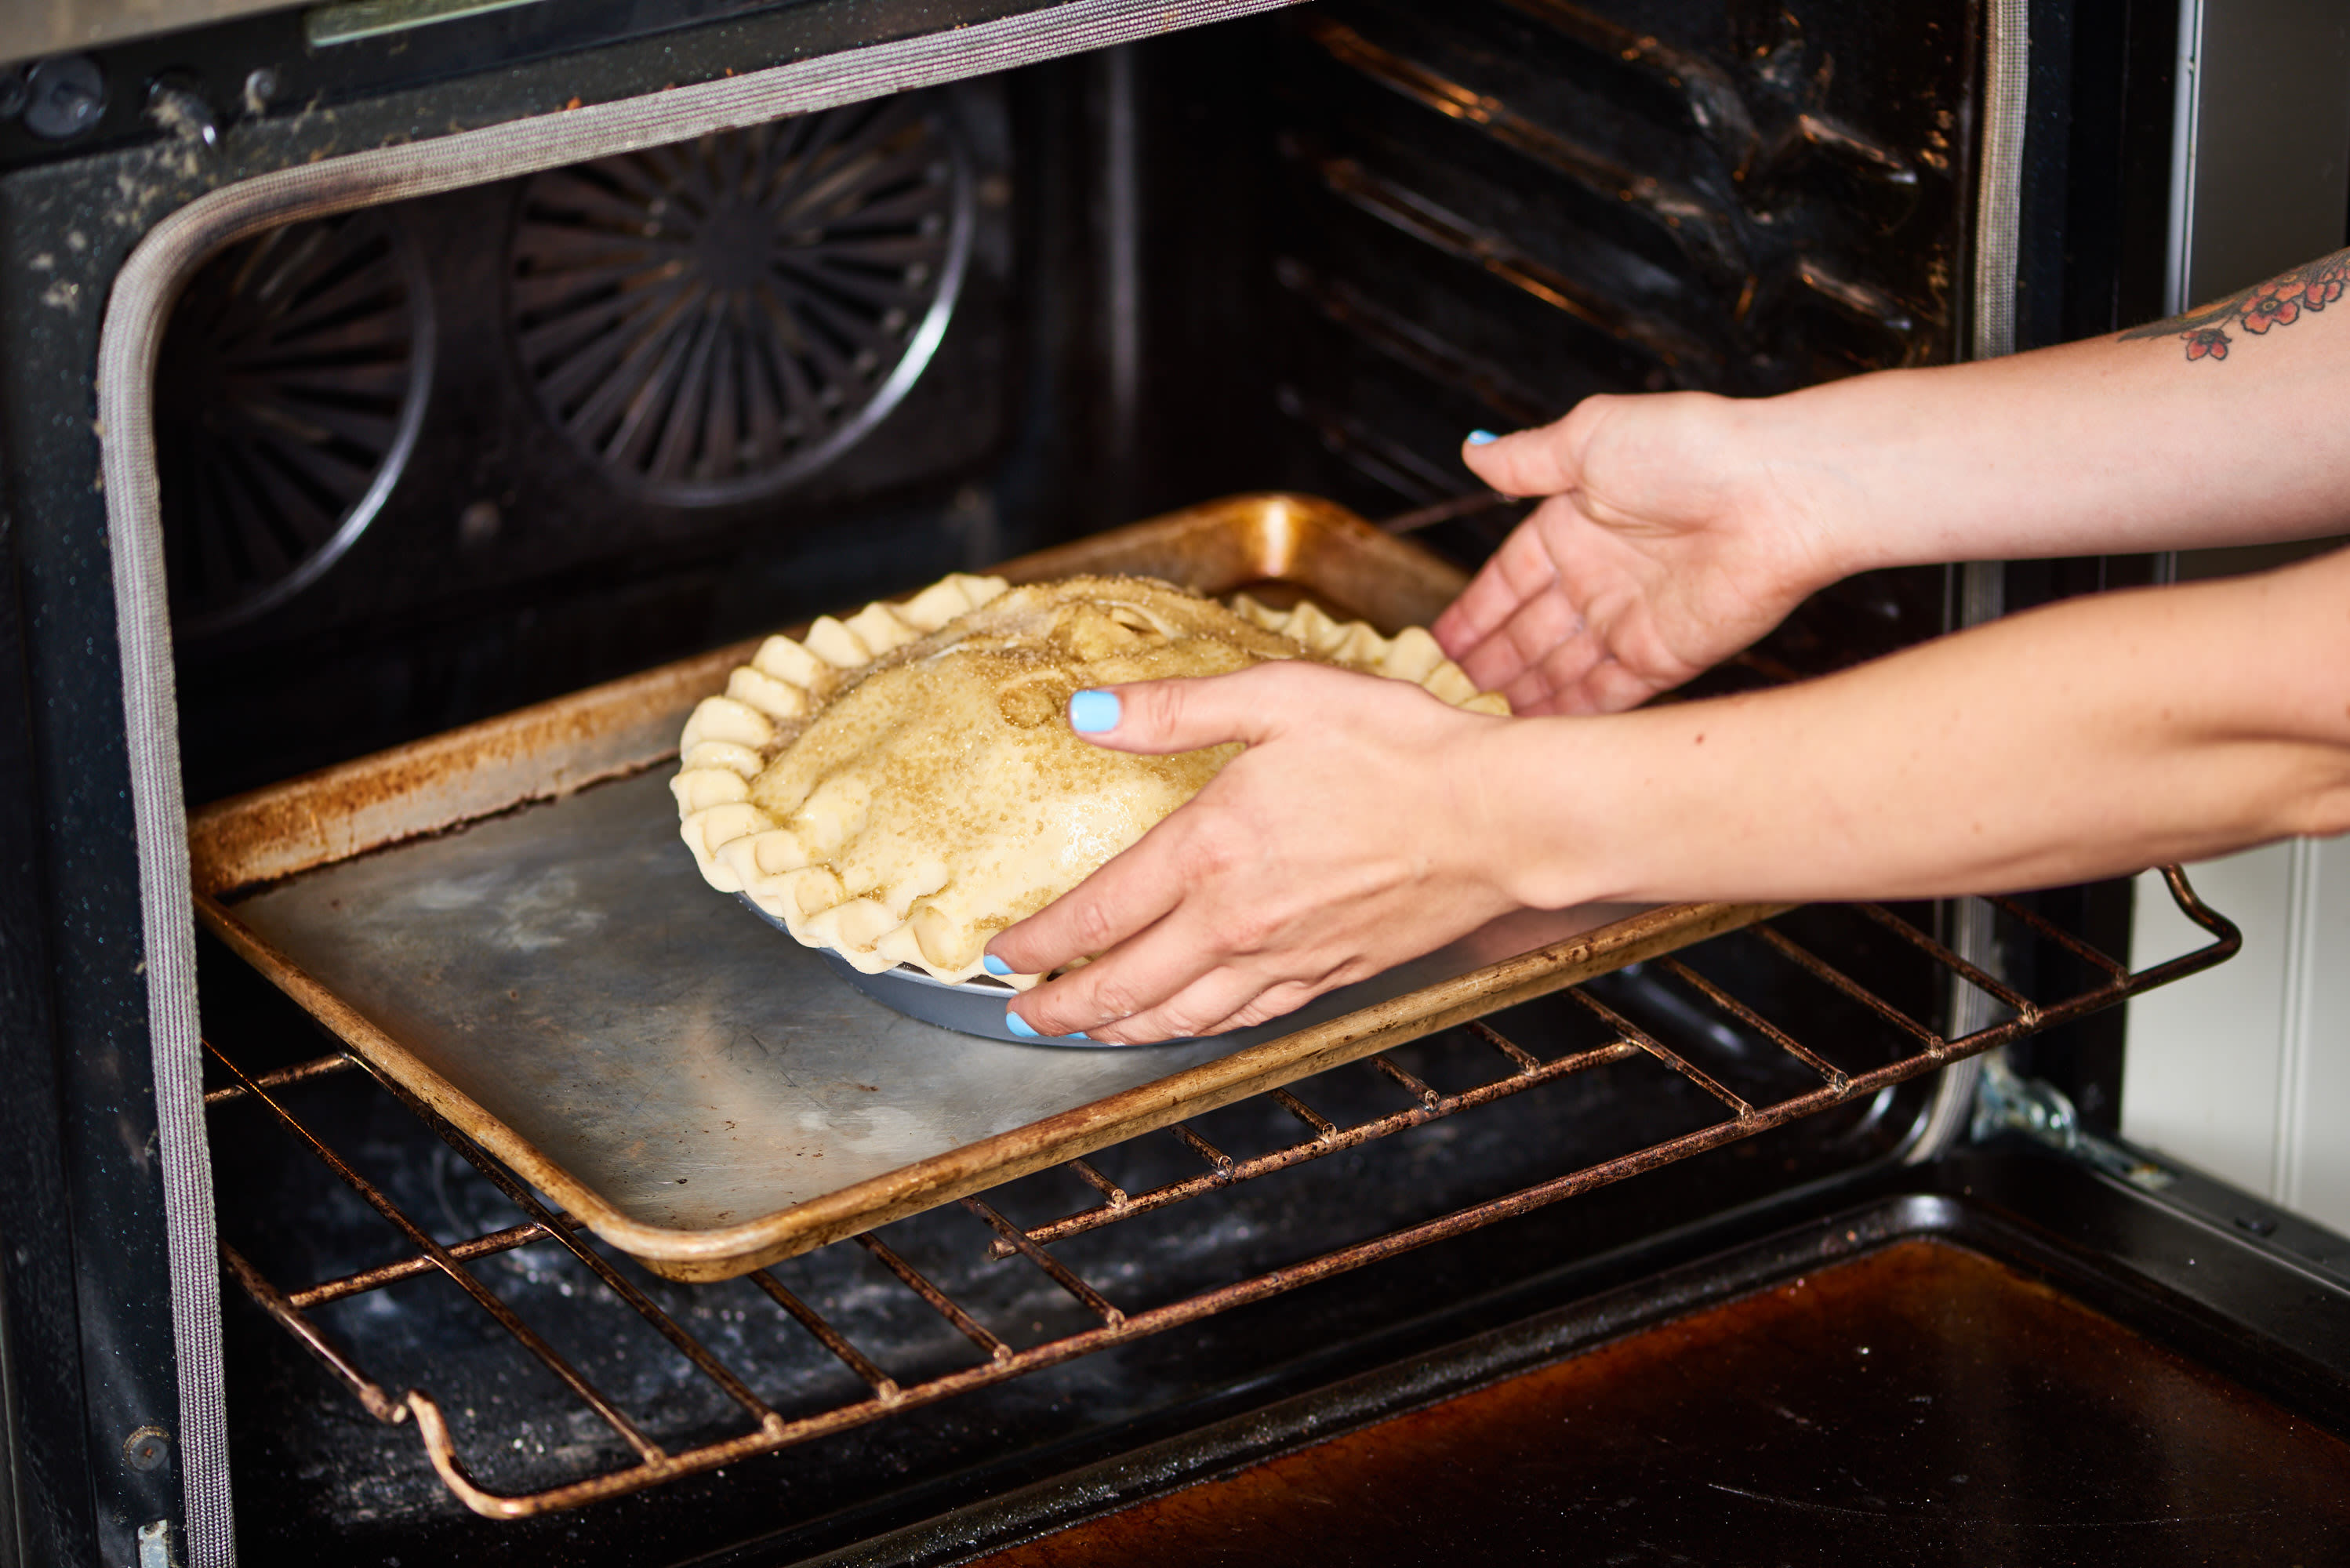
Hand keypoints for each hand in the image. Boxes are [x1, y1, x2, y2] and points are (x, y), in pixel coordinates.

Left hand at [984, 662, 1516, 1043]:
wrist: (1500, 817)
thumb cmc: (1400, 750)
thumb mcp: (1280, 698)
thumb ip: (1173, 709)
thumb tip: (1084, 712)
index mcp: (1209, 849)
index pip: (1094, 913)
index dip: (1035, 942)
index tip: (1000, 954)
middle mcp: (1234, 921)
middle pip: (1122, 987)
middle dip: (1059, 1009)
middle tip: (1020, 1017)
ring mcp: (1283, 959)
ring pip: (1178, 1017)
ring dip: (1118, 1031)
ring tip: (1083, 1032)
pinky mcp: (1329, 975)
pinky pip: (1242, 1018)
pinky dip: (1195, 1030)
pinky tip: (1183, 1023)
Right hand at [1435, 392, 1845, 714]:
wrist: (1781, 490)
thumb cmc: (1692, 448)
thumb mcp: (1590, 438)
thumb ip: (1528, 459)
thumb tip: (1473, 453)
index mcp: (1575, 525)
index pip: (1507, 580)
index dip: (1472, 613)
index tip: (1434, 646)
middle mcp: (1600, 576)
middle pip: (1527, 633)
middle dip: (1486, 665)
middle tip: (1440, 697)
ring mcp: (1630, 620)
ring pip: (1558, 670)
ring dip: (1518, 697)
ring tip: (1471, 725)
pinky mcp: (1664, 657)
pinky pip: (1603, 695)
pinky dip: (1566, 716)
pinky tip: (1527, 735)